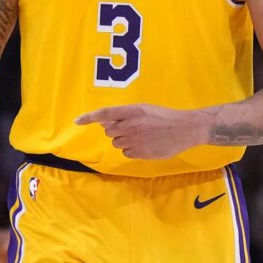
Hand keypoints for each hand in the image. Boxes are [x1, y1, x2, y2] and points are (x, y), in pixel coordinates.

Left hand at [73, 104, 208, 159]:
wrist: (185, 129)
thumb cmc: (164, 117)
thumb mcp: (144, 109)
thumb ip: (125, 114)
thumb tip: (105, 122)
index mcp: (132, 110)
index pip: (105, 113)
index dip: (89, 117)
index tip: (77, 121)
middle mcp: (131, 124)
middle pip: (109, 131)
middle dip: (116, 130)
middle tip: (132, 128)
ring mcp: (135, 139)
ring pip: (117, 143)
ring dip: (124, 140)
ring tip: (141, 136)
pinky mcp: (140, 152)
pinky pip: (126, 153)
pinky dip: (132, 150)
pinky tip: (145, 145)